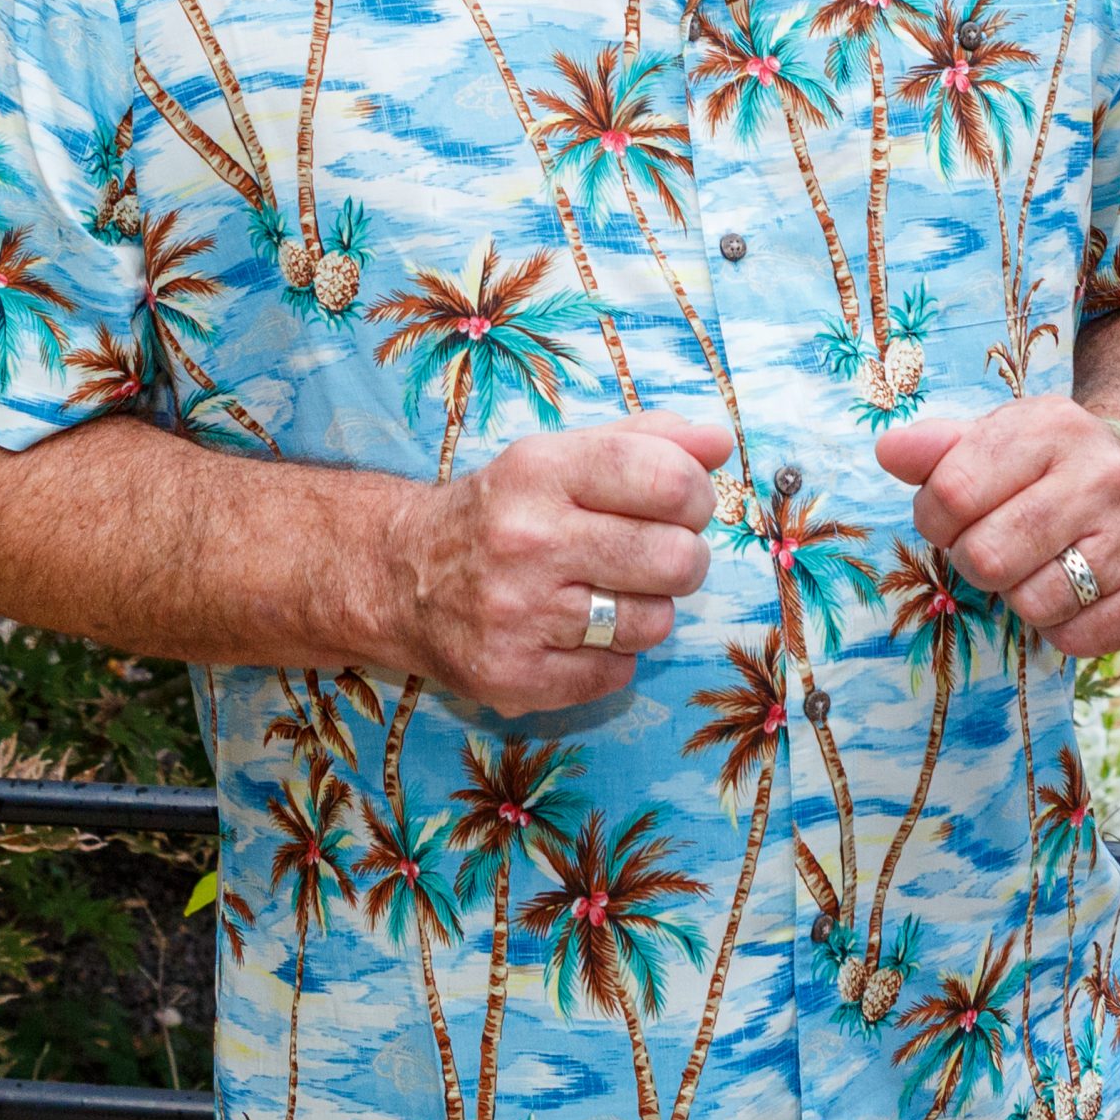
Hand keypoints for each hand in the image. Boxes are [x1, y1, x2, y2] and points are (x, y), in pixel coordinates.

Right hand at [381, 415, 733, 714]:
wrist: (400, 575)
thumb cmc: (503, 509)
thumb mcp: (560, 455)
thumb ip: (645, 441)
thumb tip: (720, 444)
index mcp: (541, 472)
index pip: (665, 478)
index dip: (696, 494)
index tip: (685, 503)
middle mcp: (527, 541)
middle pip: (674, 558)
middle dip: (684, 557)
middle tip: (659, 554)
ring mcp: (517, 615)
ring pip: (652, 623)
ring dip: (647, 610)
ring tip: (612, 593)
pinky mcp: (513, 678)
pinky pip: (616, 674)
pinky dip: (611, 657)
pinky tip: (579, 632)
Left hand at [875, 396, 1119, 656]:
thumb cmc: (1050, 466)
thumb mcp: (998, 438)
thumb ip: (937, 447)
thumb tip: (888, 452)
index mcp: (1052, 428)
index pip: (953, 491)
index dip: (933, 518)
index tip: (947, 517)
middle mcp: (1103, 476)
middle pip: (988, 557)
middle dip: (973, 562)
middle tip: (990, 549)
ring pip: (1034, 603)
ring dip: (1019, 597)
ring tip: (1035, 568)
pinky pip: (1079, 639)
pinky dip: (1063, 627)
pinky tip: (1074, 593)